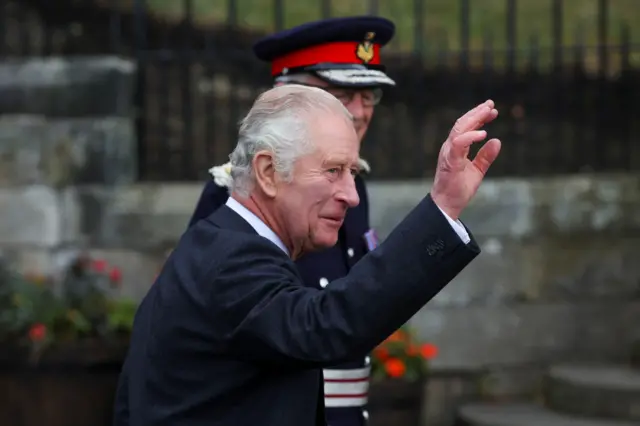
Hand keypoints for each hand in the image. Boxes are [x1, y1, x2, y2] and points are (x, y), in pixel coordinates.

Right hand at [431, 100, 500, 220]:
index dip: (479, 117)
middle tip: (491, 104)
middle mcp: (450, 147)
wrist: (447, 204)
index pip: (467, 127)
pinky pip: (459, 144)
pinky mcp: (450, 161)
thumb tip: (497, 141)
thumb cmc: (458, 189)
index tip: (493, 111)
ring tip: (488, 111)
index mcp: (456, 148)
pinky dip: (470, 136)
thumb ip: (486, 156)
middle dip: (477, 112)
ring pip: (459, 129)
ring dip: (474, 118)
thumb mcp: (477, 170)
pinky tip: (483, 133)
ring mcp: (448, 153)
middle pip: (462, 123)